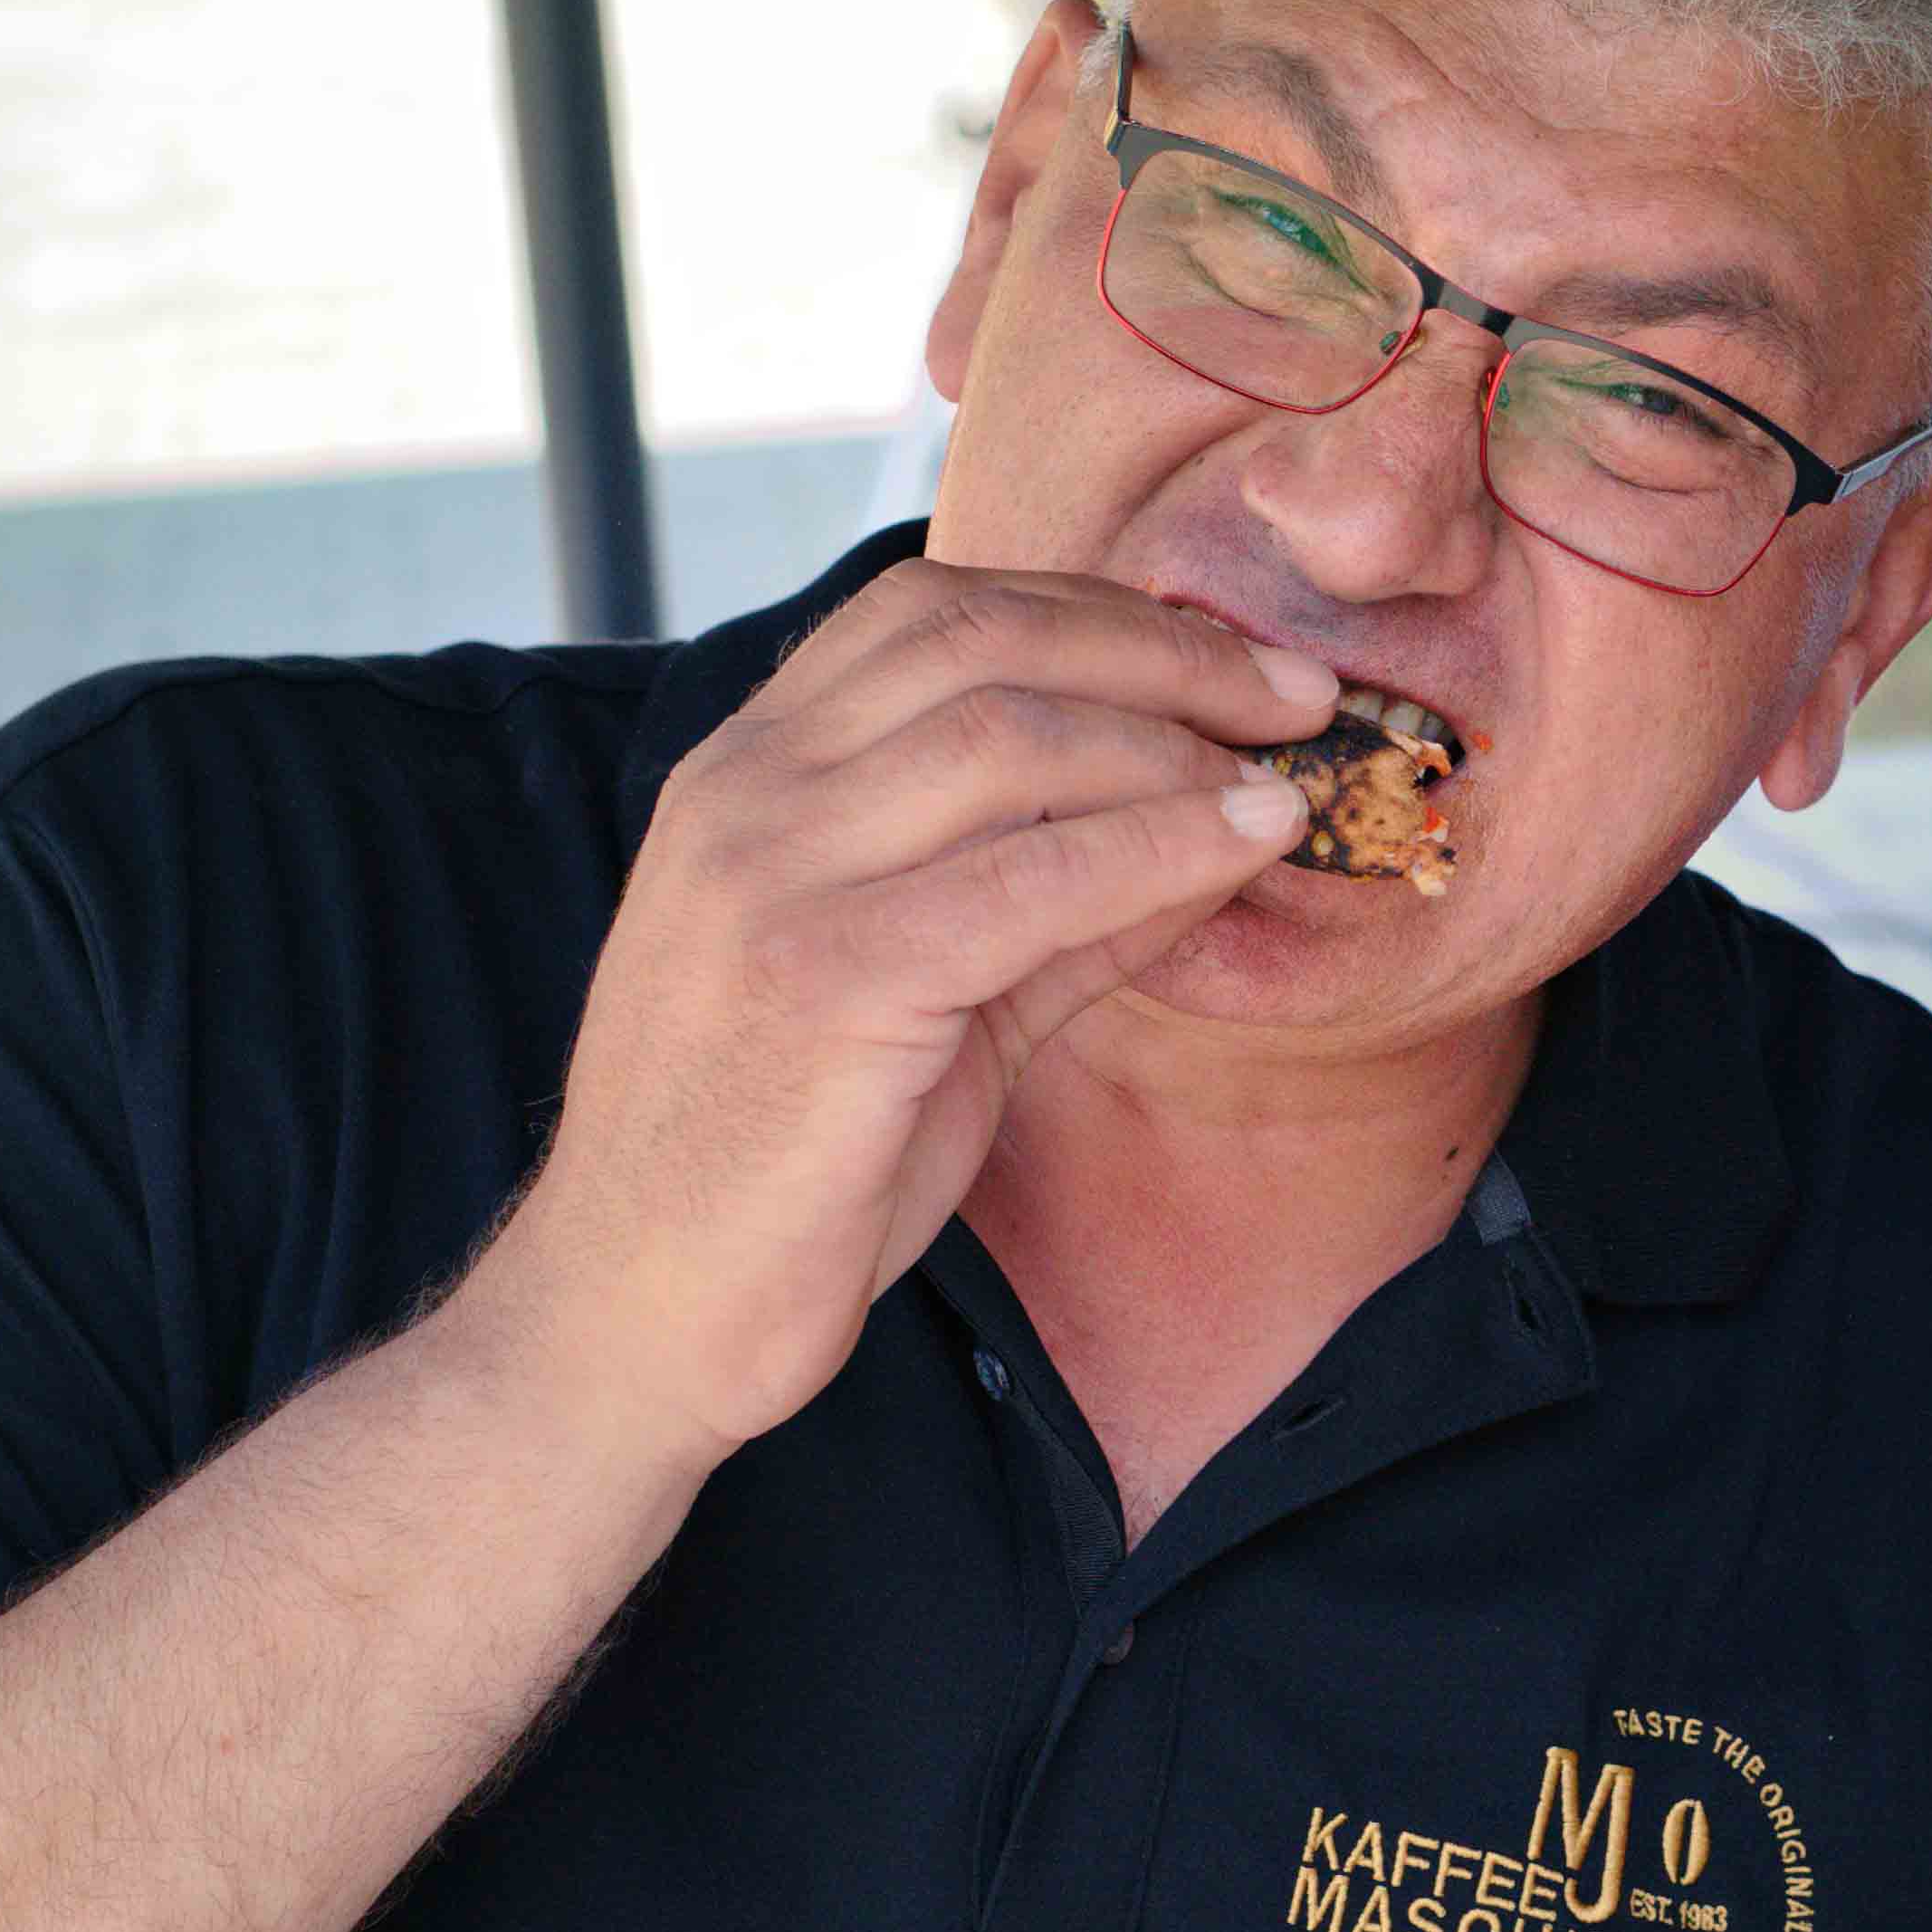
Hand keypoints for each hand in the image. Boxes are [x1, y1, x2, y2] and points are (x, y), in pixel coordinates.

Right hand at [460, 561, 1331, 1464]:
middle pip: (982, 640)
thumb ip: (1059, 907)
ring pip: (1010, 736)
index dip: (1101, 613)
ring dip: (1179, 741)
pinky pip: (1029, 878)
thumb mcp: (935, 1002)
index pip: (929, 613)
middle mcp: (744, 794)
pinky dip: (1162, 845)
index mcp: (745, 775)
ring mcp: (770, 876)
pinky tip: (1247, 845)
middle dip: (1166, 651)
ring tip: (1287, 773)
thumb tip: (1221, 824)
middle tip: (1300, 691)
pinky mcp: (822, 977)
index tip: (1230, 658)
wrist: (631, 1319)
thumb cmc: (782, 1172)